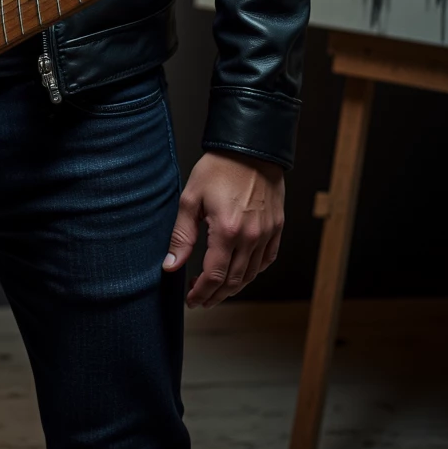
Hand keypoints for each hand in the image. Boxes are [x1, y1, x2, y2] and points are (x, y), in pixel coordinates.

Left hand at [163, 149, 283, 307]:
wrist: (251, 148)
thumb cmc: (219, 168)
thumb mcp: (191, 198)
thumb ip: (181, 236)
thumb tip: (170, 266)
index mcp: (226, 231)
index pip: (214, 276)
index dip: (201, 293)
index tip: (192, 300)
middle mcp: (250, 237)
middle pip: (233, 281)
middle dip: (215, 295)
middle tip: (201, 299)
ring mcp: (267, 234)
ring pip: (250, 274)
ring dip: (233, 287)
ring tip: (217, 290)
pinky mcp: (277, 228)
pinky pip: (266, 260)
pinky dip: (253, 272)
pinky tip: (241, 272)